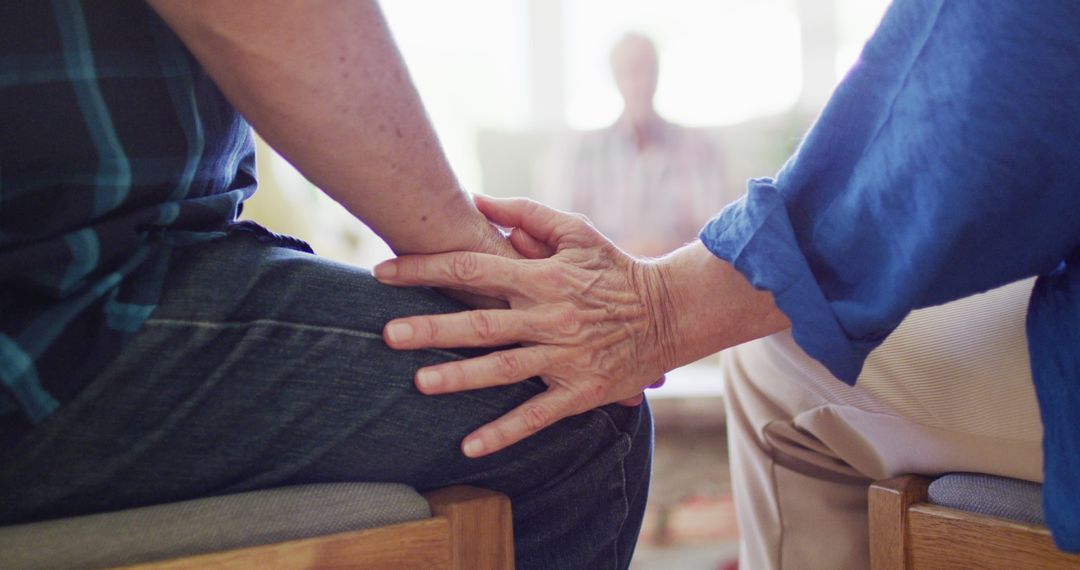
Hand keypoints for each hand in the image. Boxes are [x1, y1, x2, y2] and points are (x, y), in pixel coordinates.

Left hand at [374, 196, 679, 456]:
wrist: (668, 312)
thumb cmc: (615, 267)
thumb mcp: (577, 230)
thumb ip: (526, 213)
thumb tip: (476, 197)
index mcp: (543, 277)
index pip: (474, 268)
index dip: (426, 269)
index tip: (383, 272)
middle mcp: (549, 317)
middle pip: (481, 323)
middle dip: (432, 329)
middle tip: (386, 334)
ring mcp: (563, 358)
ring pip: (504, 369)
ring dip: (460, 378)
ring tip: (419, 383)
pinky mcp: (578, 391)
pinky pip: (537, 416)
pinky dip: (503, 432)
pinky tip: (468, 446)